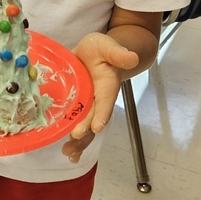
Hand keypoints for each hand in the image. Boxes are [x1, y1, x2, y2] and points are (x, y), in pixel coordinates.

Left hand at [62, 33, 138, 158]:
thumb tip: (132, 58)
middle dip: (85, 129)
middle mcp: (98, 99)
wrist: (94, 53)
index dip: (102, 113)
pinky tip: (68, 153)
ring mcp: (87, 106)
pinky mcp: (76, 108)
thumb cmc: (101, 50)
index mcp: (107, 85)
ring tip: (69, 153)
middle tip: (76, 137)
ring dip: (78, 141)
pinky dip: (73, 140)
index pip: (105, 101)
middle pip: (94, 117)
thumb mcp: (108, 46)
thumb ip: (118, 53)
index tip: (97, 126)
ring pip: (86, 126)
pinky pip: (75, 124)